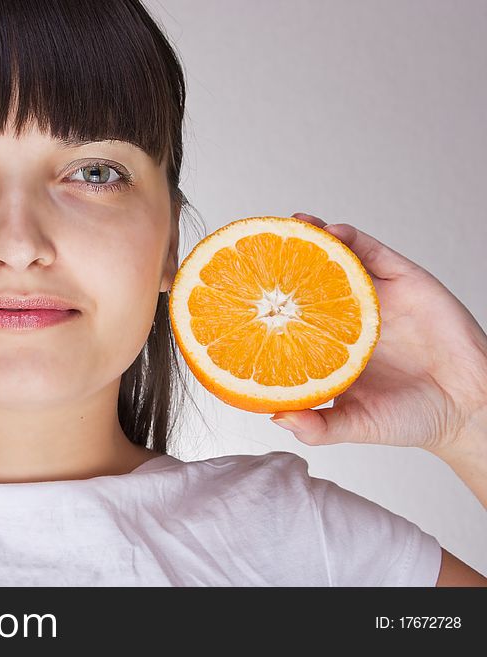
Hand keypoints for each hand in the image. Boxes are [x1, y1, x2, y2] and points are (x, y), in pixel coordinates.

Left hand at [271, 213, 486, 456]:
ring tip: (292, 226)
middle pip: (308, 277)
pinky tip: (332, 235)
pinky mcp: (406, 282)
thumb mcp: (355, 425)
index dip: (268, 298)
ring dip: (313, 237)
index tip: (238, 287)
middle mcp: (348, 315)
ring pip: (338, 257)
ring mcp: (375, 296)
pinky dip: (352, 239)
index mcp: (330, 343)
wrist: (469, 410)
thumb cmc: (411, 418)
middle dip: (284, 257)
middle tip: (257, 242)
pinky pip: (375, 253)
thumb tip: (275, 419)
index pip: (291, 312)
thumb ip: (318, 426)